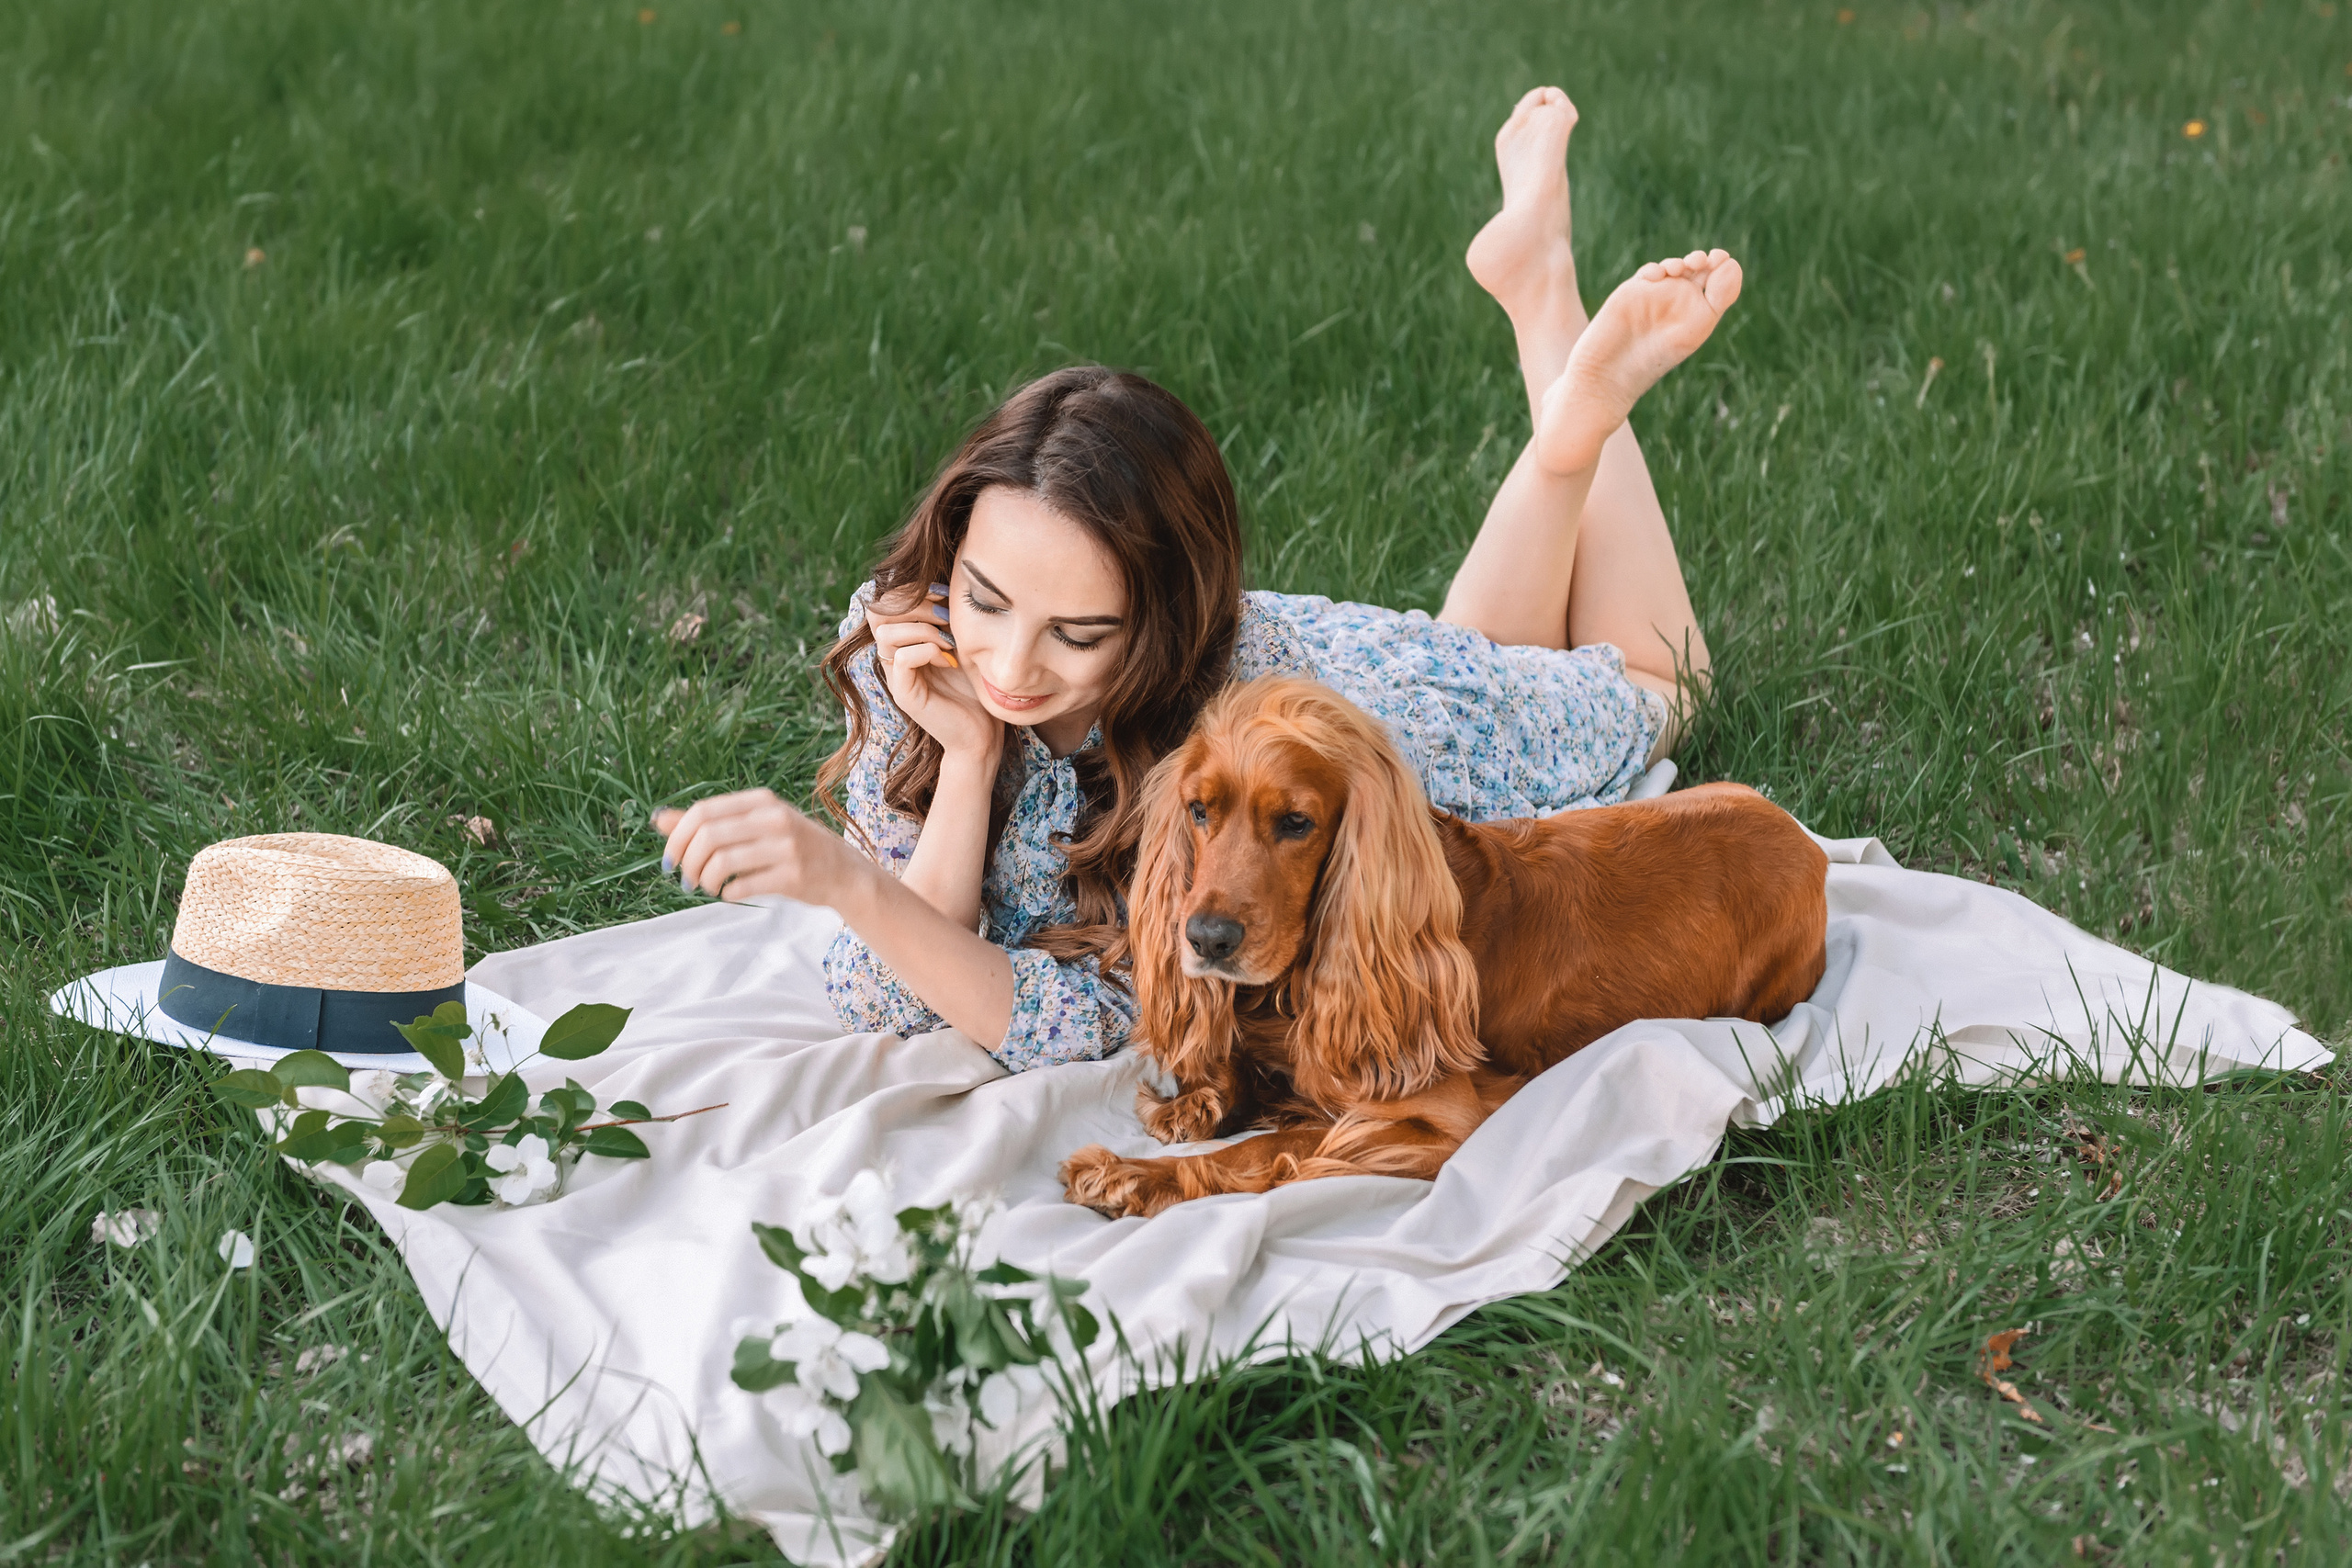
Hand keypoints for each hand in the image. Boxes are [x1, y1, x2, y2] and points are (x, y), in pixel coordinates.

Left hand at [654, 791, 863, 907]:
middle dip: (687, 862)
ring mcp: (786, 847)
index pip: (703, 812)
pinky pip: (743, 885)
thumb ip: (709, 822)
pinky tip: (730, 894)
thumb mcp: (754, 825)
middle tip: (685, 880)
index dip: (677, 837)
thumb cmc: (791, 848)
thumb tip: (659, 819)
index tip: (669, 860)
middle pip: (708, 836)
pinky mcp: (793, 876)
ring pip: (722, 862)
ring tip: (707, 888)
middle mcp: (774, 818)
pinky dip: (727, 893)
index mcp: (761, 801)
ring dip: (704, 880)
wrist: (844, 872)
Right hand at [865, 582, 999, 762]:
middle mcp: (894, 657)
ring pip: (886, 634)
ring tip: (949, 640)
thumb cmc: (975, 686)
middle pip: (878, 613)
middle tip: (947, 616)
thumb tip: (947, 583)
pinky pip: (901, 658)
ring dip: (922, 629)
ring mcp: (897, 677)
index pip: (884, 603)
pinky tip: (947, 660)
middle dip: (916, 606)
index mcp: (903, 641)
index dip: (910, 591)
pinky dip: (925, 650)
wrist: (983, 732)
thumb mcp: (962, 642)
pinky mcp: (905, 695)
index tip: (944, 594)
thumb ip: (947, 617)